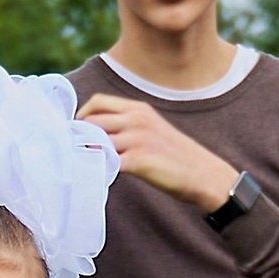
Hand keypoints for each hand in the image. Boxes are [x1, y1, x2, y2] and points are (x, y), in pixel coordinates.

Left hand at [76, 94, 244, 212]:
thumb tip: (97, 134)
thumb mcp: (152, 129)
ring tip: (83, 164)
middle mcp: (136, 119)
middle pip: (91, 120)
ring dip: (85, 153)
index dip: (82, 115)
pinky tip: (99, 176)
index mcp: (139, 109)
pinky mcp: (138, 160)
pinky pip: (107, 162)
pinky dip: (98, 169)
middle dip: (78, 136)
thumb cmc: (175, 156)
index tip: (78, 131)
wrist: (203, 174)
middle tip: (75, 152)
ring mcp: (137, 139)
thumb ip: (128, 127)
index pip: (98, 102)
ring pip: (95, 140)